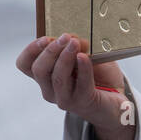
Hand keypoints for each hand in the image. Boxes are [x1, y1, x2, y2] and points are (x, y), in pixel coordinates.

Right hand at [15, 34, 135, 139]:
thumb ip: (77, 48)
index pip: (24, 64)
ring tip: (76, 43)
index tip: (45, 38)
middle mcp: (51, 90)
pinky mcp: (82, 102)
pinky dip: (83, 68)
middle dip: (50, 51)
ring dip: (65, 57)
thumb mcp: (86, 56)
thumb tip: (73, 39)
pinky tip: (85, 57)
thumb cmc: (99, 77)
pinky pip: (81, 84)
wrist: (116, 101)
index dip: (31, 50)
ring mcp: (65, 98)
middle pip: (38, 70)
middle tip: (65, 37)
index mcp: (46, 77)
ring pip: (57, 78)